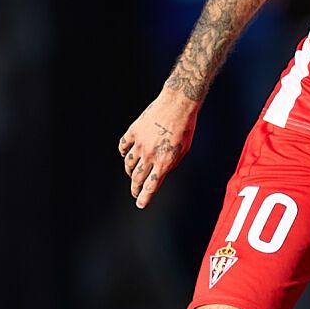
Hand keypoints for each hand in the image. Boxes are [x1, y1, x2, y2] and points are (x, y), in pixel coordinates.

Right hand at [117, 90, 198, 208]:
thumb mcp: (184, 150)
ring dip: (130, 172)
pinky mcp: (133, 132)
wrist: (178, 104)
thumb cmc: (185, 126)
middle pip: (137, 178)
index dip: (144, 198)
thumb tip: (161, 172)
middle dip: (135, 189)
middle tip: (135, 193)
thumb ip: (171, 163)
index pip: (151, 186)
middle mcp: (150, 155)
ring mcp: (140, 143)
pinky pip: (123, 147)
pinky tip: (126, 155)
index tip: (140, 204)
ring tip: (133, 175)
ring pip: (129, 164)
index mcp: (165, 162)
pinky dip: (124, 153)